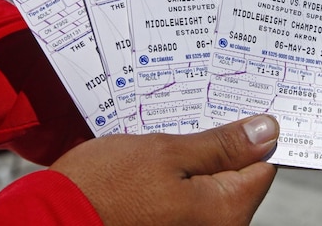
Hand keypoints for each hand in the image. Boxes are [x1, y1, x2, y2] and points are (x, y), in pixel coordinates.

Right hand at [50, 114, 278, 224]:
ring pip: (211, 187)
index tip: (238, 108)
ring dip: (197, 160)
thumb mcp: (166, 152)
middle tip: (197, 114)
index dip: (252, 134)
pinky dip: (181, 178)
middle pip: (238, 177)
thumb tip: (268, 132)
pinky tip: (159, 159)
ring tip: (171, 134)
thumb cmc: (104, 187)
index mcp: (225, 212)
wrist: (53, 220)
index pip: (262, 165)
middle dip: (220, 145)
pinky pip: (190, 200)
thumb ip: (221, 145)